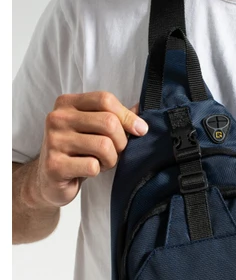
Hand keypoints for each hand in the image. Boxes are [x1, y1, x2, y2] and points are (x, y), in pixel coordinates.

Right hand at [32, 92, 147, 208]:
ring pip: (104, 146)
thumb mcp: (93, 129)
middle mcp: (57, 118)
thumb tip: (141, 108)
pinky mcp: (55, 165)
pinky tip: (88, 171)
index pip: (105, 99)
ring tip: (102, 162)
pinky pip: (93, 166)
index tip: (140, 130)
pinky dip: (98, 171)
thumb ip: (115, 117)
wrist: (49, 180)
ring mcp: (54, 141)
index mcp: (67, 103)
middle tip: (116, 152)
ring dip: (111, 159)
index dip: (127, 116)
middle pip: (108, 122)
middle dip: (121, 142)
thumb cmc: (77, 152)